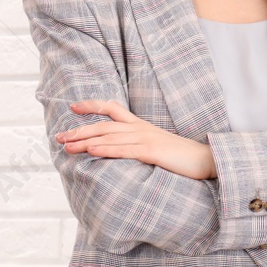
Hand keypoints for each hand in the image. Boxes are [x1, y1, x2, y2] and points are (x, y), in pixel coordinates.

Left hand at [56, 100, 215, 179]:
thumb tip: (120, 150)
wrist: (206, 160)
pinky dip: (106, 149)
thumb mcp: (157, 146)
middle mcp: (141, 128)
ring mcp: (146, 138)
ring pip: (110, 136)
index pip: (113, 109)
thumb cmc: (182, 157)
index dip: (92, 106)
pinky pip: (124, 150)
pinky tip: (91, 151)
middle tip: (59, 136)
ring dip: (86, 141)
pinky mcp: (151, 151)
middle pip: (104, 124)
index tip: (73, 107)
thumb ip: (139, 145)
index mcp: (142, 125)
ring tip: (67, 146)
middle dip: (80, 130)